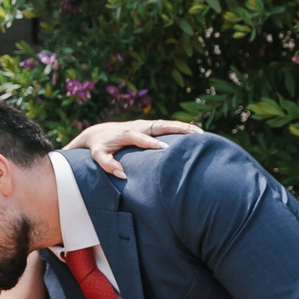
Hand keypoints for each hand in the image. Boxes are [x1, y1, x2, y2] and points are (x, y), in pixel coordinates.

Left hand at [65, 118, 200, 178]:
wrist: (97, 132)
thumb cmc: (98, 147)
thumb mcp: (97, 156)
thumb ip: (107, 164)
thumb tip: (123, 175)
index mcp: (127, 134)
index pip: (142, 138)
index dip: (153, 143)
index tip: (166, 149)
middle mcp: (138, 126)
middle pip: (161, 125)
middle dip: (177, 129)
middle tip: (195, 135)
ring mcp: (145, 124)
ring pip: (167, 124)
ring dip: (183, 127)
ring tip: (201, 133)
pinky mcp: (149, 126)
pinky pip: (166, 126)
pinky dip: (180, 128)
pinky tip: (194, 133)